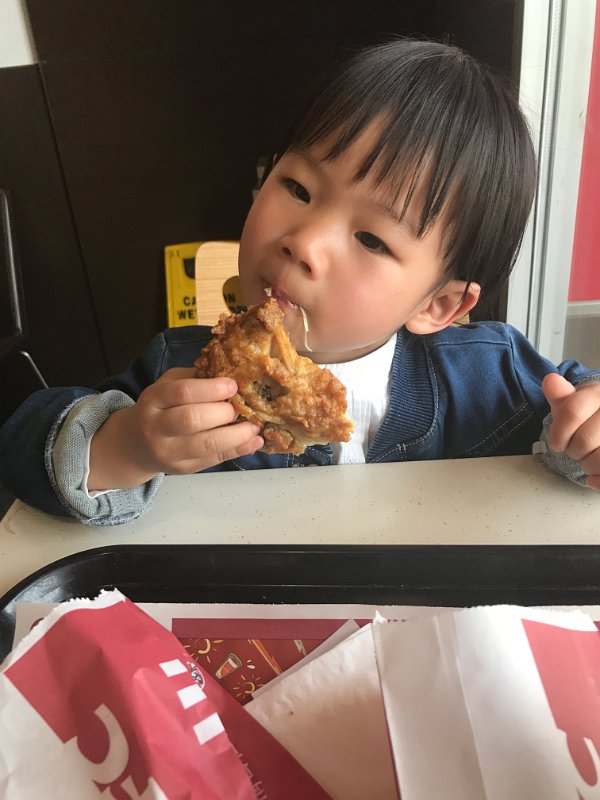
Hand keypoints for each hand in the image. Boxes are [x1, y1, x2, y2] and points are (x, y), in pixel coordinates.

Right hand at [88, 368, 262, 489]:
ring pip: (206, 445)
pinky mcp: (183, 468)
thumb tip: (230, 371)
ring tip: (254, 425)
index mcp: (154, 400)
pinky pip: (214, 460)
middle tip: (241, 407)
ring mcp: (169, 452)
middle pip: (193, 419)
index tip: (233, 385)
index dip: (211, 388)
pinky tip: (254, 441)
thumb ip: (193, 379)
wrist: (135, 446)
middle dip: (223, 412)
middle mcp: (157, 427)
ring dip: (236, 435)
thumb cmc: (159, 408)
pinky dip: (238, 450)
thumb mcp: (167, 386)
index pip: (182, 392)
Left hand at [542, 373, 599, 489]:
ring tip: (587, 462)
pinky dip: (599, 480)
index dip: (558, 433)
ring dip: (587, 466)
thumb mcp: (577, 401)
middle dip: (573, 451)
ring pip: (599, 458)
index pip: (572, 412)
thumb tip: (551, 381)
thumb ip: (562, 396)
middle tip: (576, 451)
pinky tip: (594, 479)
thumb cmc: (594, 414)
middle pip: (584, 440)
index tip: (557, 443)